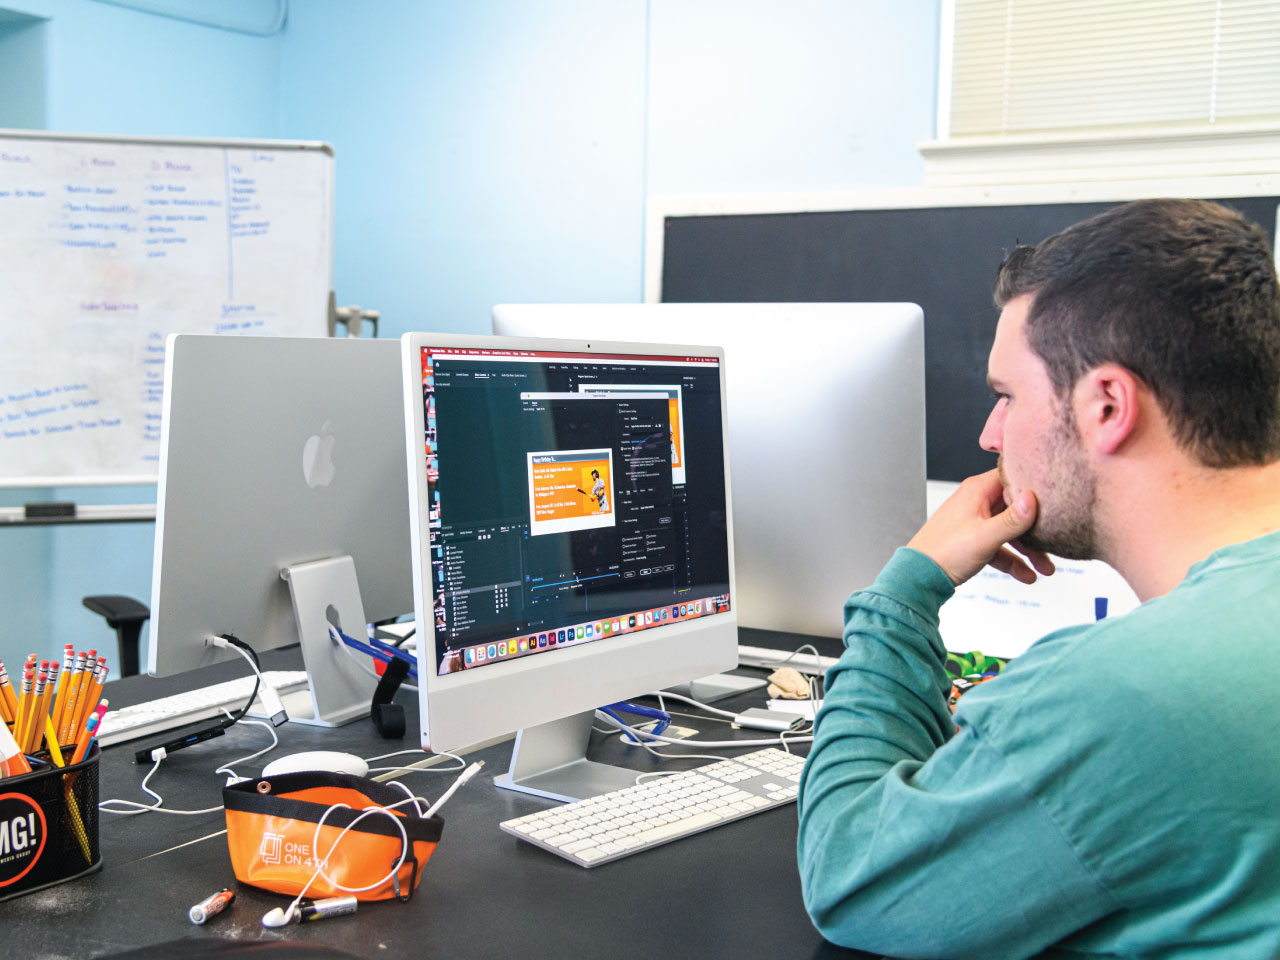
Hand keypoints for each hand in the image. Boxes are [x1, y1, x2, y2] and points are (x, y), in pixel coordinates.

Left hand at [907, 469, 1055, 585]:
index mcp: (977, 491)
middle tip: (1055, 544)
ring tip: (1046, 569)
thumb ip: (1012, 520)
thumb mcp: (985, 536)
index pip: (1012, 478)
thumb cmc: (944, 552)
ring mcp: (975, 522)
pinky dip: (1013, 560)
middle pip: (1015, 508)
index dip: (1034, 487)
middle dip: (1036, 529)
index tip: (1056, 497)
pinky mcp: (973, 541)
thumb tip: (1033, 499)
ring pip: (1009, 531)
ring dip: (1029, 550)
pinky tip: (1026, 576)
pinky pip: (999, 547)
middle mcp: (976, 502)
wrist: (918, 577)